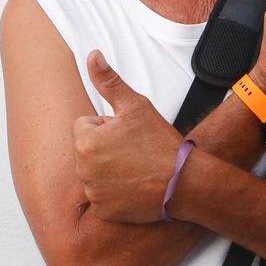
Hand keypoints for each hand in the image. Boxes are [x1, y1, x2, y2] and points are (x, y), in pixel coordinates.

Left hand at [70, 50, 184, 222]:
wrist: (183, 181)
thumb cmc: (160, 142)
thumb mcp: (135, 105)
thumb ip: (108, 80)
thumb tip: (92, 55)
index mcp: (85, 142)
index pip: (85, 126)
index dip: (107, 126)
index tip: (128, 134)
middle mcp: (82, 170)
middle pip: (88, 149)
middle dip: (105, 148)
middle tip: (134, 151)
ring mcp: (93, 193)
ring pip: (94, 172)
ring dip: (109, 169)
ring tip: (136, 168)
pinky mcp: (103, 210)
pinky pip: (102, 196)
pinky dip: (114, 192)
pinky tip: (134, 186)